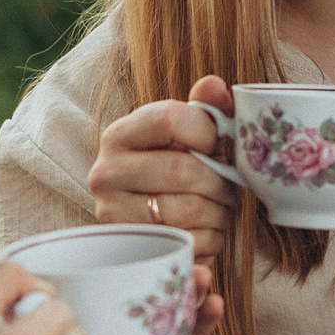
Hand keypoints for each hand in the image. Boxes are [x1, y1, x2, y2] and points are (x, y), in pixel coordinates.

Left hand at [62, 267, 223, 334]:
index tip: (176, 255)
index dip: (165, 272)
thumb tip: (37, 280)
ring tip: (215, 305)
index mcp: (130, 320)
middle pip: (178, 305)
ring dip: (206, 319)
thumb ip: (63, 313)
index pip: (151, 289)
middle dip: (193, 288)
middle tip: (203, 274)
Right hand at [86, 76, 241, 259]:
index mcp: (119, 135)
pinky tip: (205, 230)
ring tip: (218, 207)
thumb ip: (205, 107)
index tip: (216, 144)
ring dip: (220, 211)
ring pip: (191, 209)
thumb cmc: (175, 171)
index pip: (169, 119)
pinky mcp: (133, 248)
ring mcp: (114, 214)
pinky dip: (211, 238)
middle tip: (229, 186)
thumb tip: (214, 85)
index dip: (207, 131)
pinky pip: (191, 242)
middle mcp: (106, 173)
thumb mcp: (188, 135)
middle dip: (221, 181)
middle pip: (185, 170)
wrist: (150, 224)